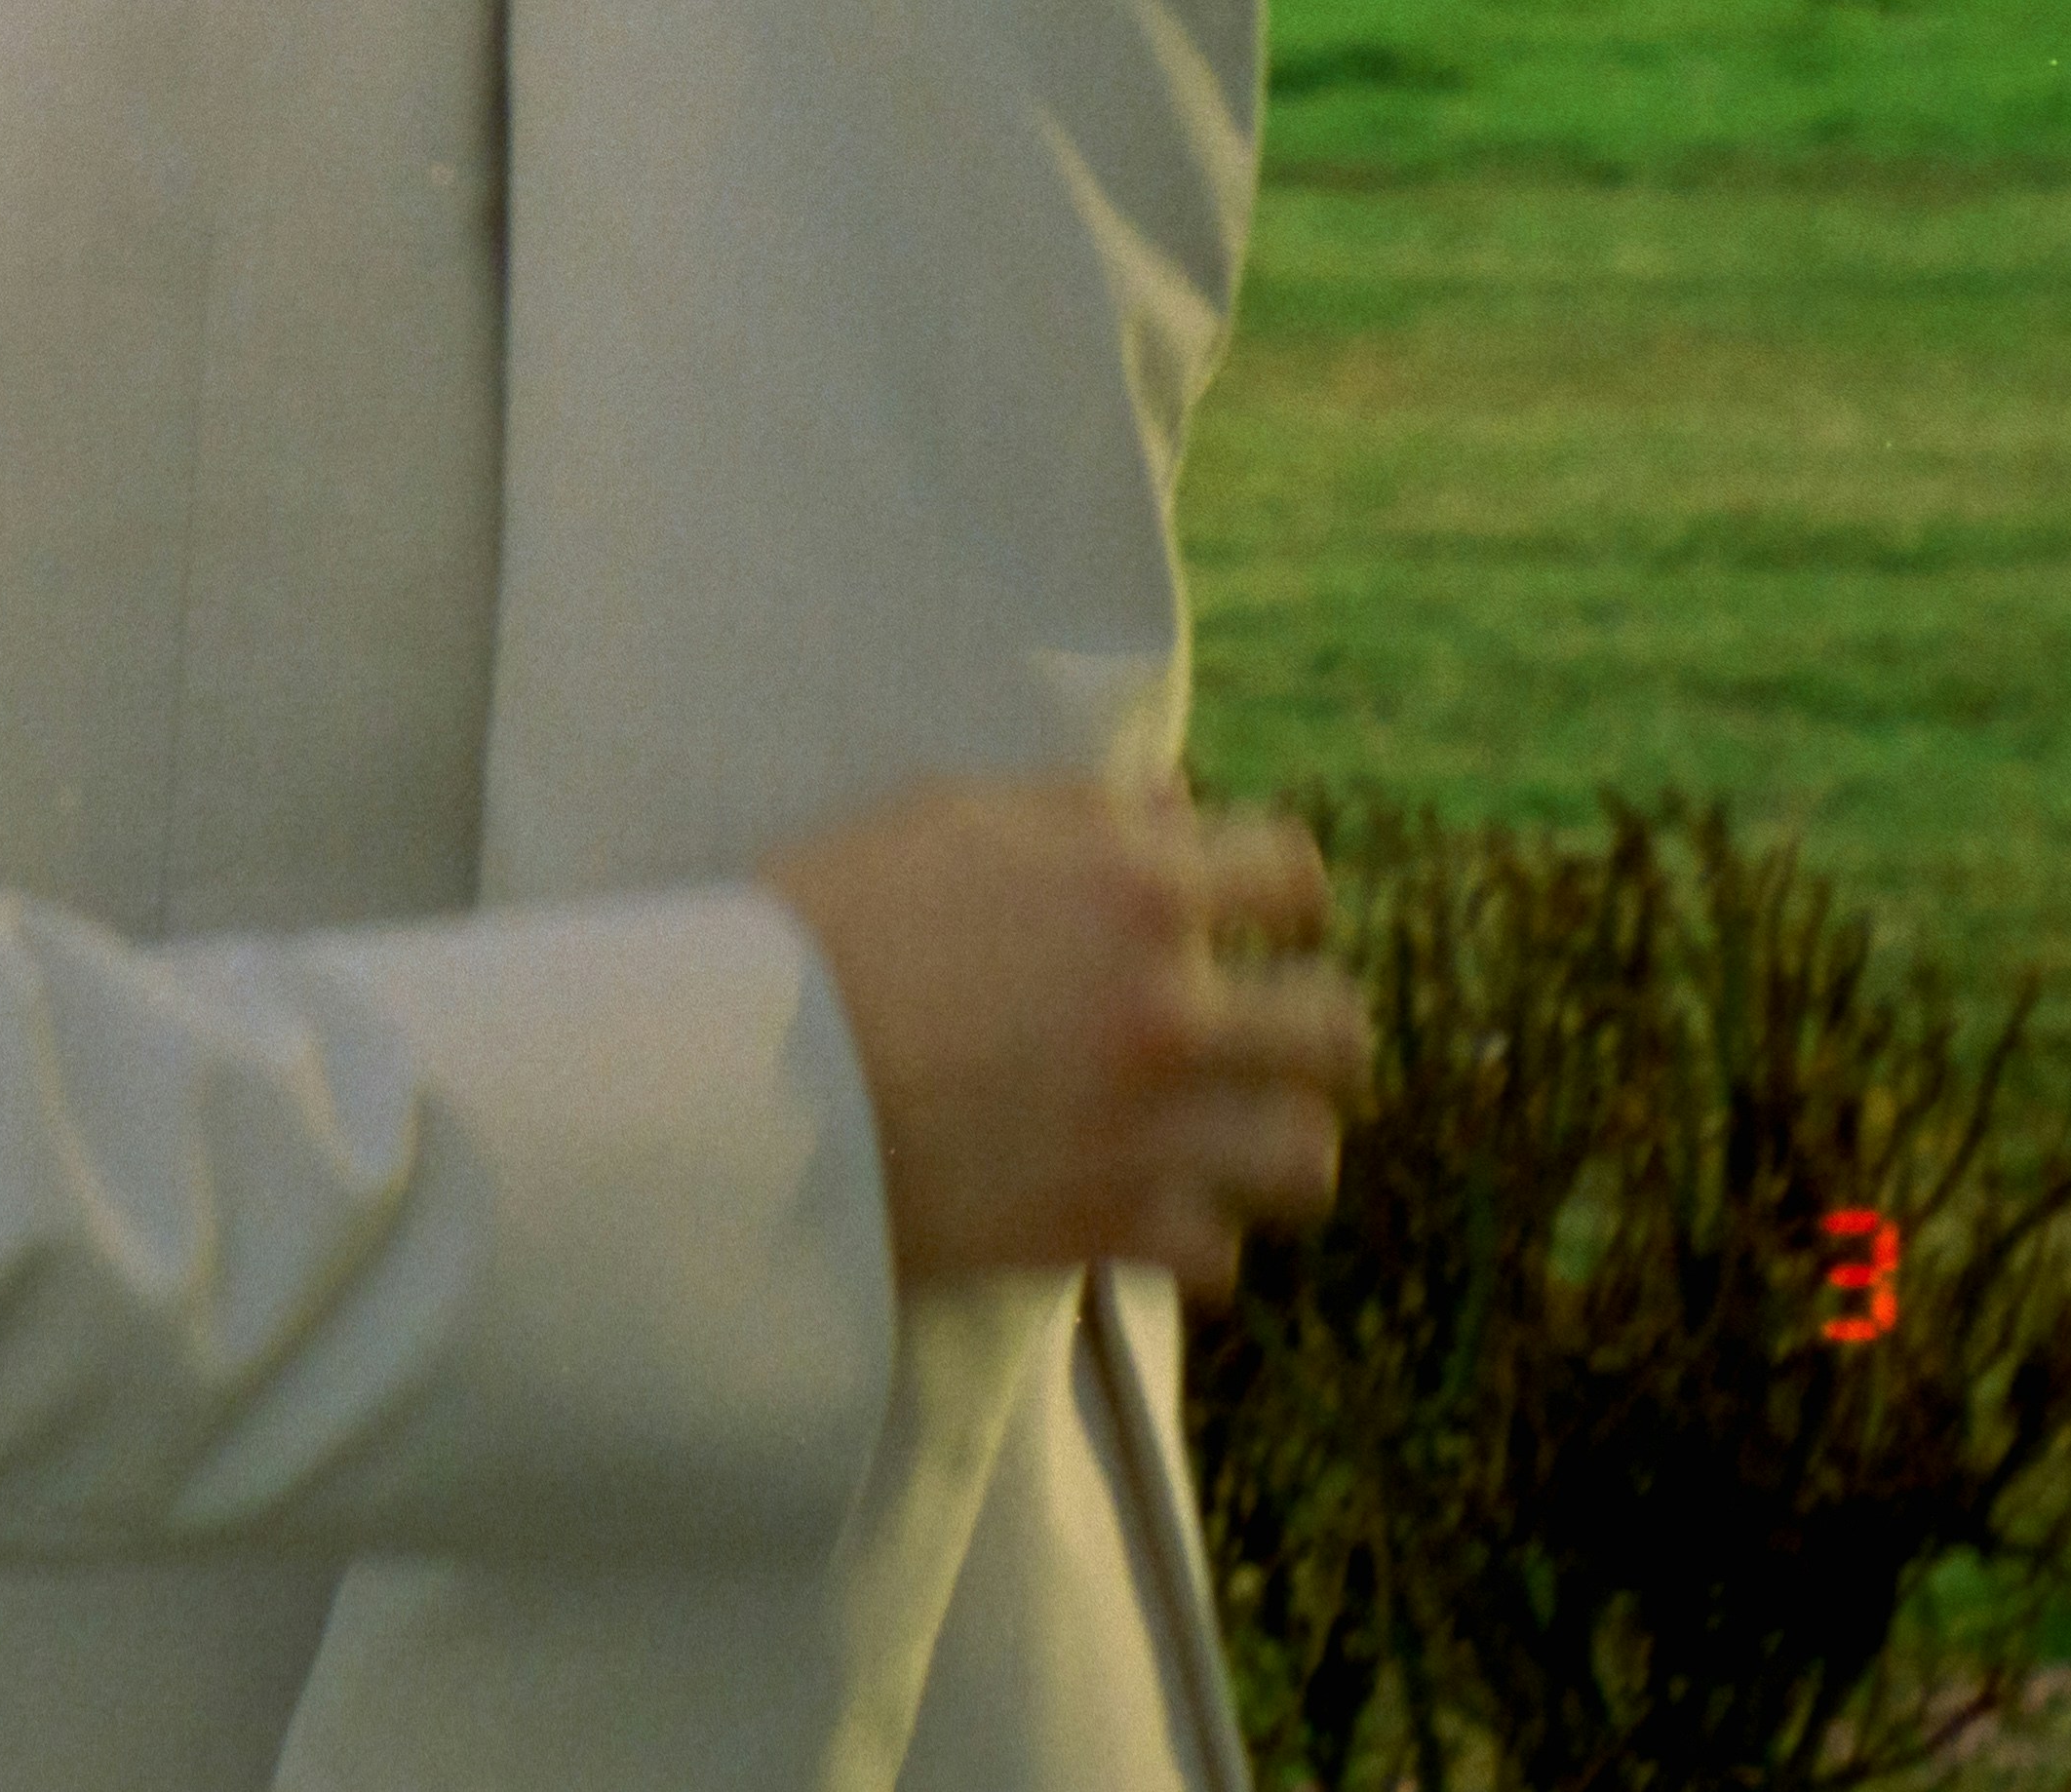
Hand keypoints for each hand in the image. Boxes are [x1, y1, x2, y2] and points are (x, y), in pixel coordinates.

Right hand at [764, 775, 1372, 1297]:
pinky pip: (1219, 1259)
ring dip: (1271, 1150)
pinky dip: (1195, 1248)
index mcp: (1133, 882)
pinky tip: (1159, 1224)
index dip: (1283, 897)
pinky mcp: (1104, 1227)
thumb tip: (1180, 810)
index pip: (1294, 875)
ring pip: (1304, 1158)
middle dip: (1308, 1035)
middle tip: (1261, 1045)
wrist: (734, 1075)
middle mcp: (1166, 1002)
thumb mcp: (946, 818)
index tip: (1264, 920)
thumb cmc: (822, 923)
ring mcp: (1145, 1124)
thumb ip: (1080, 813)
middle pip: (1336, 1030)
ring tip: (1231, 1146)